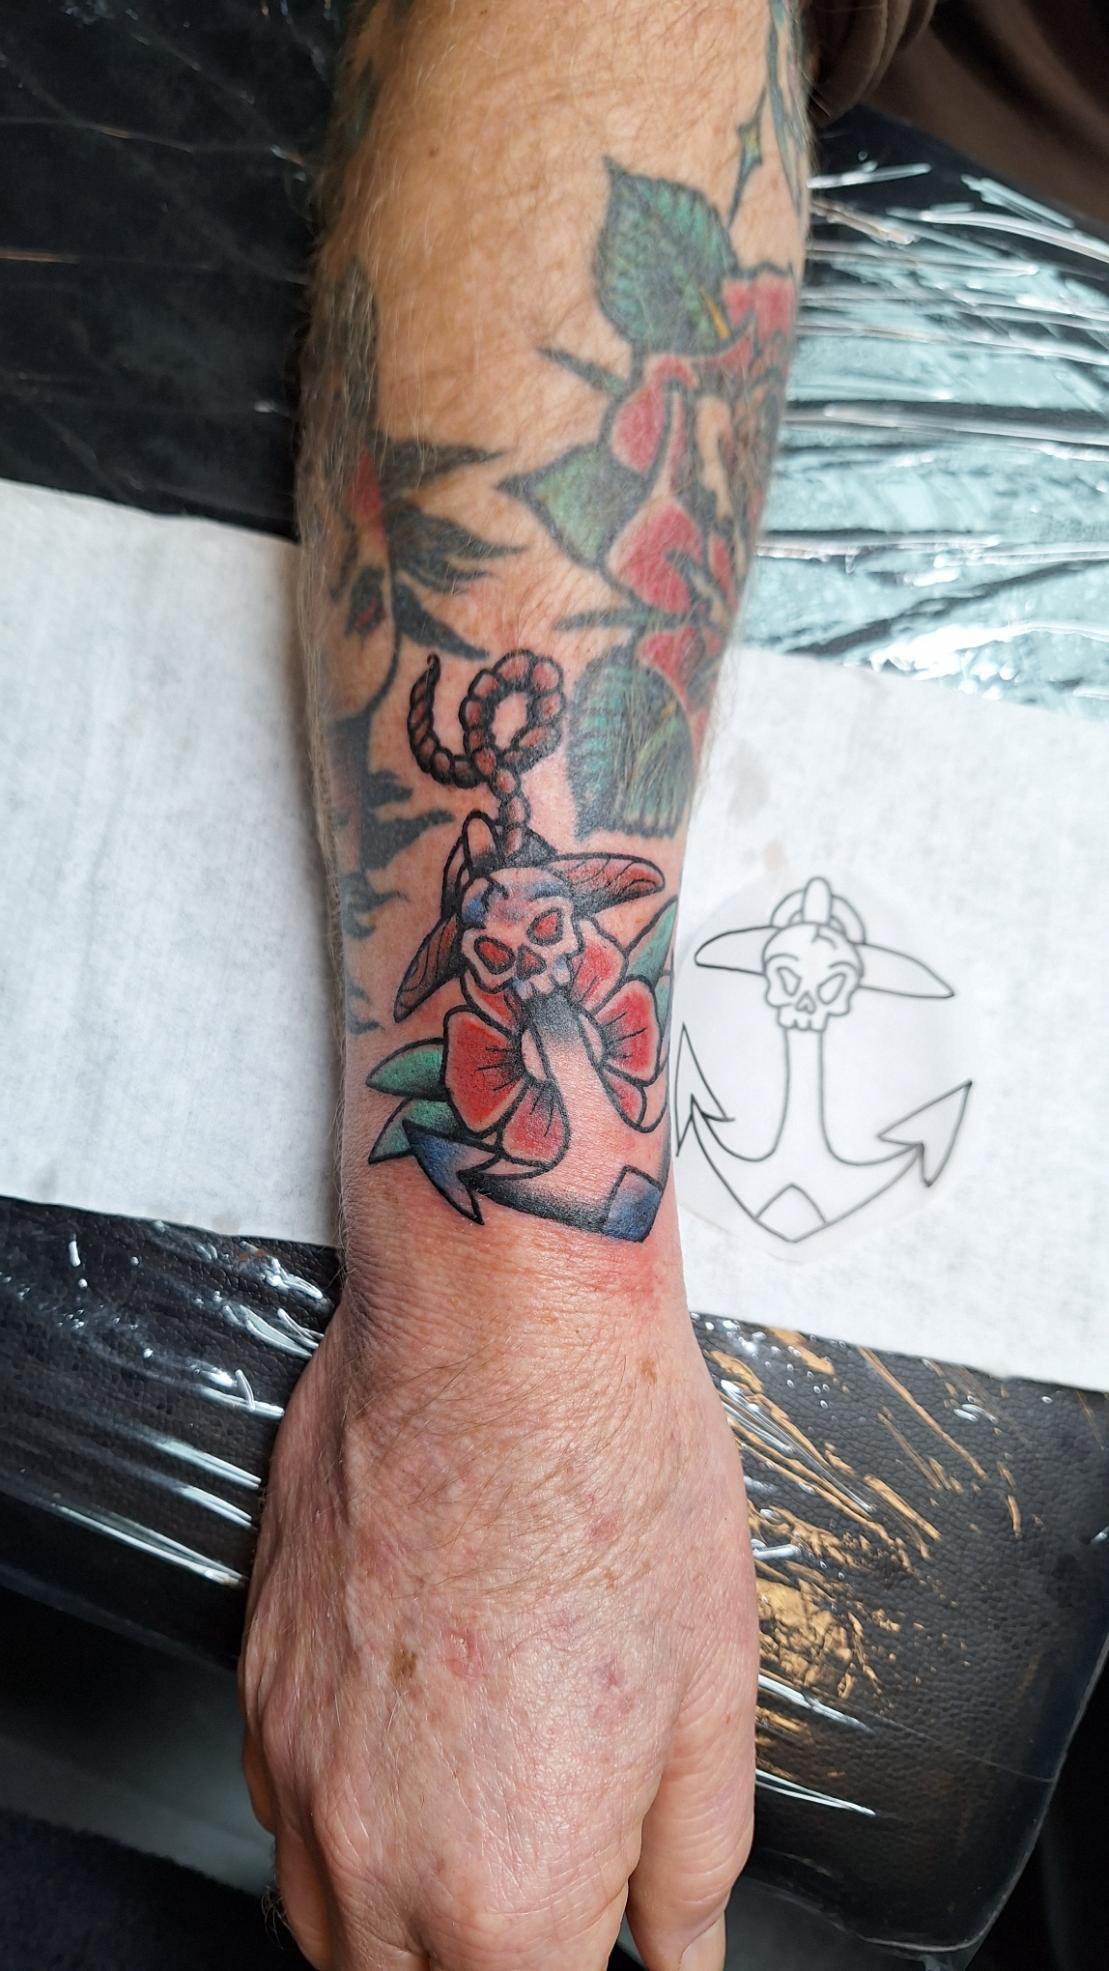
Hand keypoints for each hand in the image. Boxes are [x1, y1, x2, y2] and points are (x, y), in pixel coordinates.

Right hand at [239, 1275, 755, 1970]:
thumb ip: (695, 1860)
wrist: (495, 1325)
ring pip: (328, 1926)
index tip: (599, 1932)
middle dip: (488, 1961)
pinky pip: (281, 1812)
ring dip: (406, 1922)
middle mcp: (376, 1852)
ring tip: (486, 1836)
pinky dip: (343, 1823)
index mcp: (507, 1887)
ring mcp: (297, 1765)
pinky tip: (414, 1750)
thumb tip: (683, 1942)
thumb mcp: (714, 1691)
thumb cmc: (607, 1472)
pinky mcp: (257, 1678)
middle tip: (552, 1886)